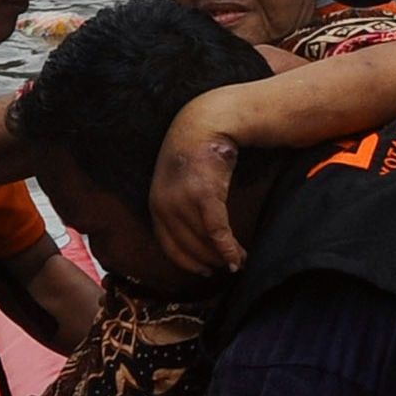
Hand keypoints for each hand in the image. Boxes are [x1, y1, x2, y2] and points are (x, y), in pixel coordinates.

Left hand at [152, 126, 244, 274]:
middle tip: (227, 268)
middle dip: (210, 262)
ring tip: (239, 262)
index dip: (188, 262)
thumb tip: (194, 234)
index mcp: (156, 205)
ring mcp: (183, 202)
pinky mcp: (204, 196)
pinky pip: (217, 232)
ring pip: (205, 242)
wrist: (203, 124)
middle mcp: (165, 206)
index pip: (169, 246)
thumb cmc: (194, 154)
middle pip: (189, 247)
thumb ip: (178, 206)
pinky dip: (229, 249)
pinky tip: (239, 258)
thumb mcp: (176, 183)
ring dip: (224, 257)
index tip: (203, 271)